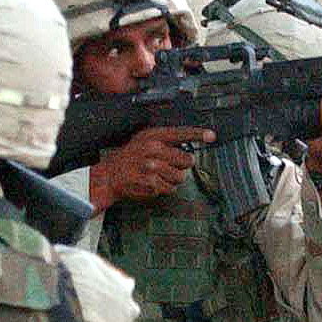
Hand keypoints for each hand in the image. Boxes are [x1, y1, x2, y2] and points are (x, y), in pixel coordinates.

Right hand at [89, 125, 213, 207]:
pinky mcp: (151, 184)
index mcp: (153, 136)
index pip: (181, 133)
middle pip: (187, 159)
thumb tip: (189, 145)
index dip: (198, 134)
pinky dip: (165, 188)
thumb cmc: (130, 157)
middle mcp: (153, 150)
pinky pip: (171, 188)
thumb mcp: (144, 140)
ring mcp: (152, 168)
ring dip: (175, 178)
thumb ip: (165, 140)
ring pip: (181, 176)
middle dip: (183, 165)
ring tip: (161, 174)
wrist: (110, 175)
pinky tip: (154, 182)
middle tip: (171, 165)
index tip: (211, 135)